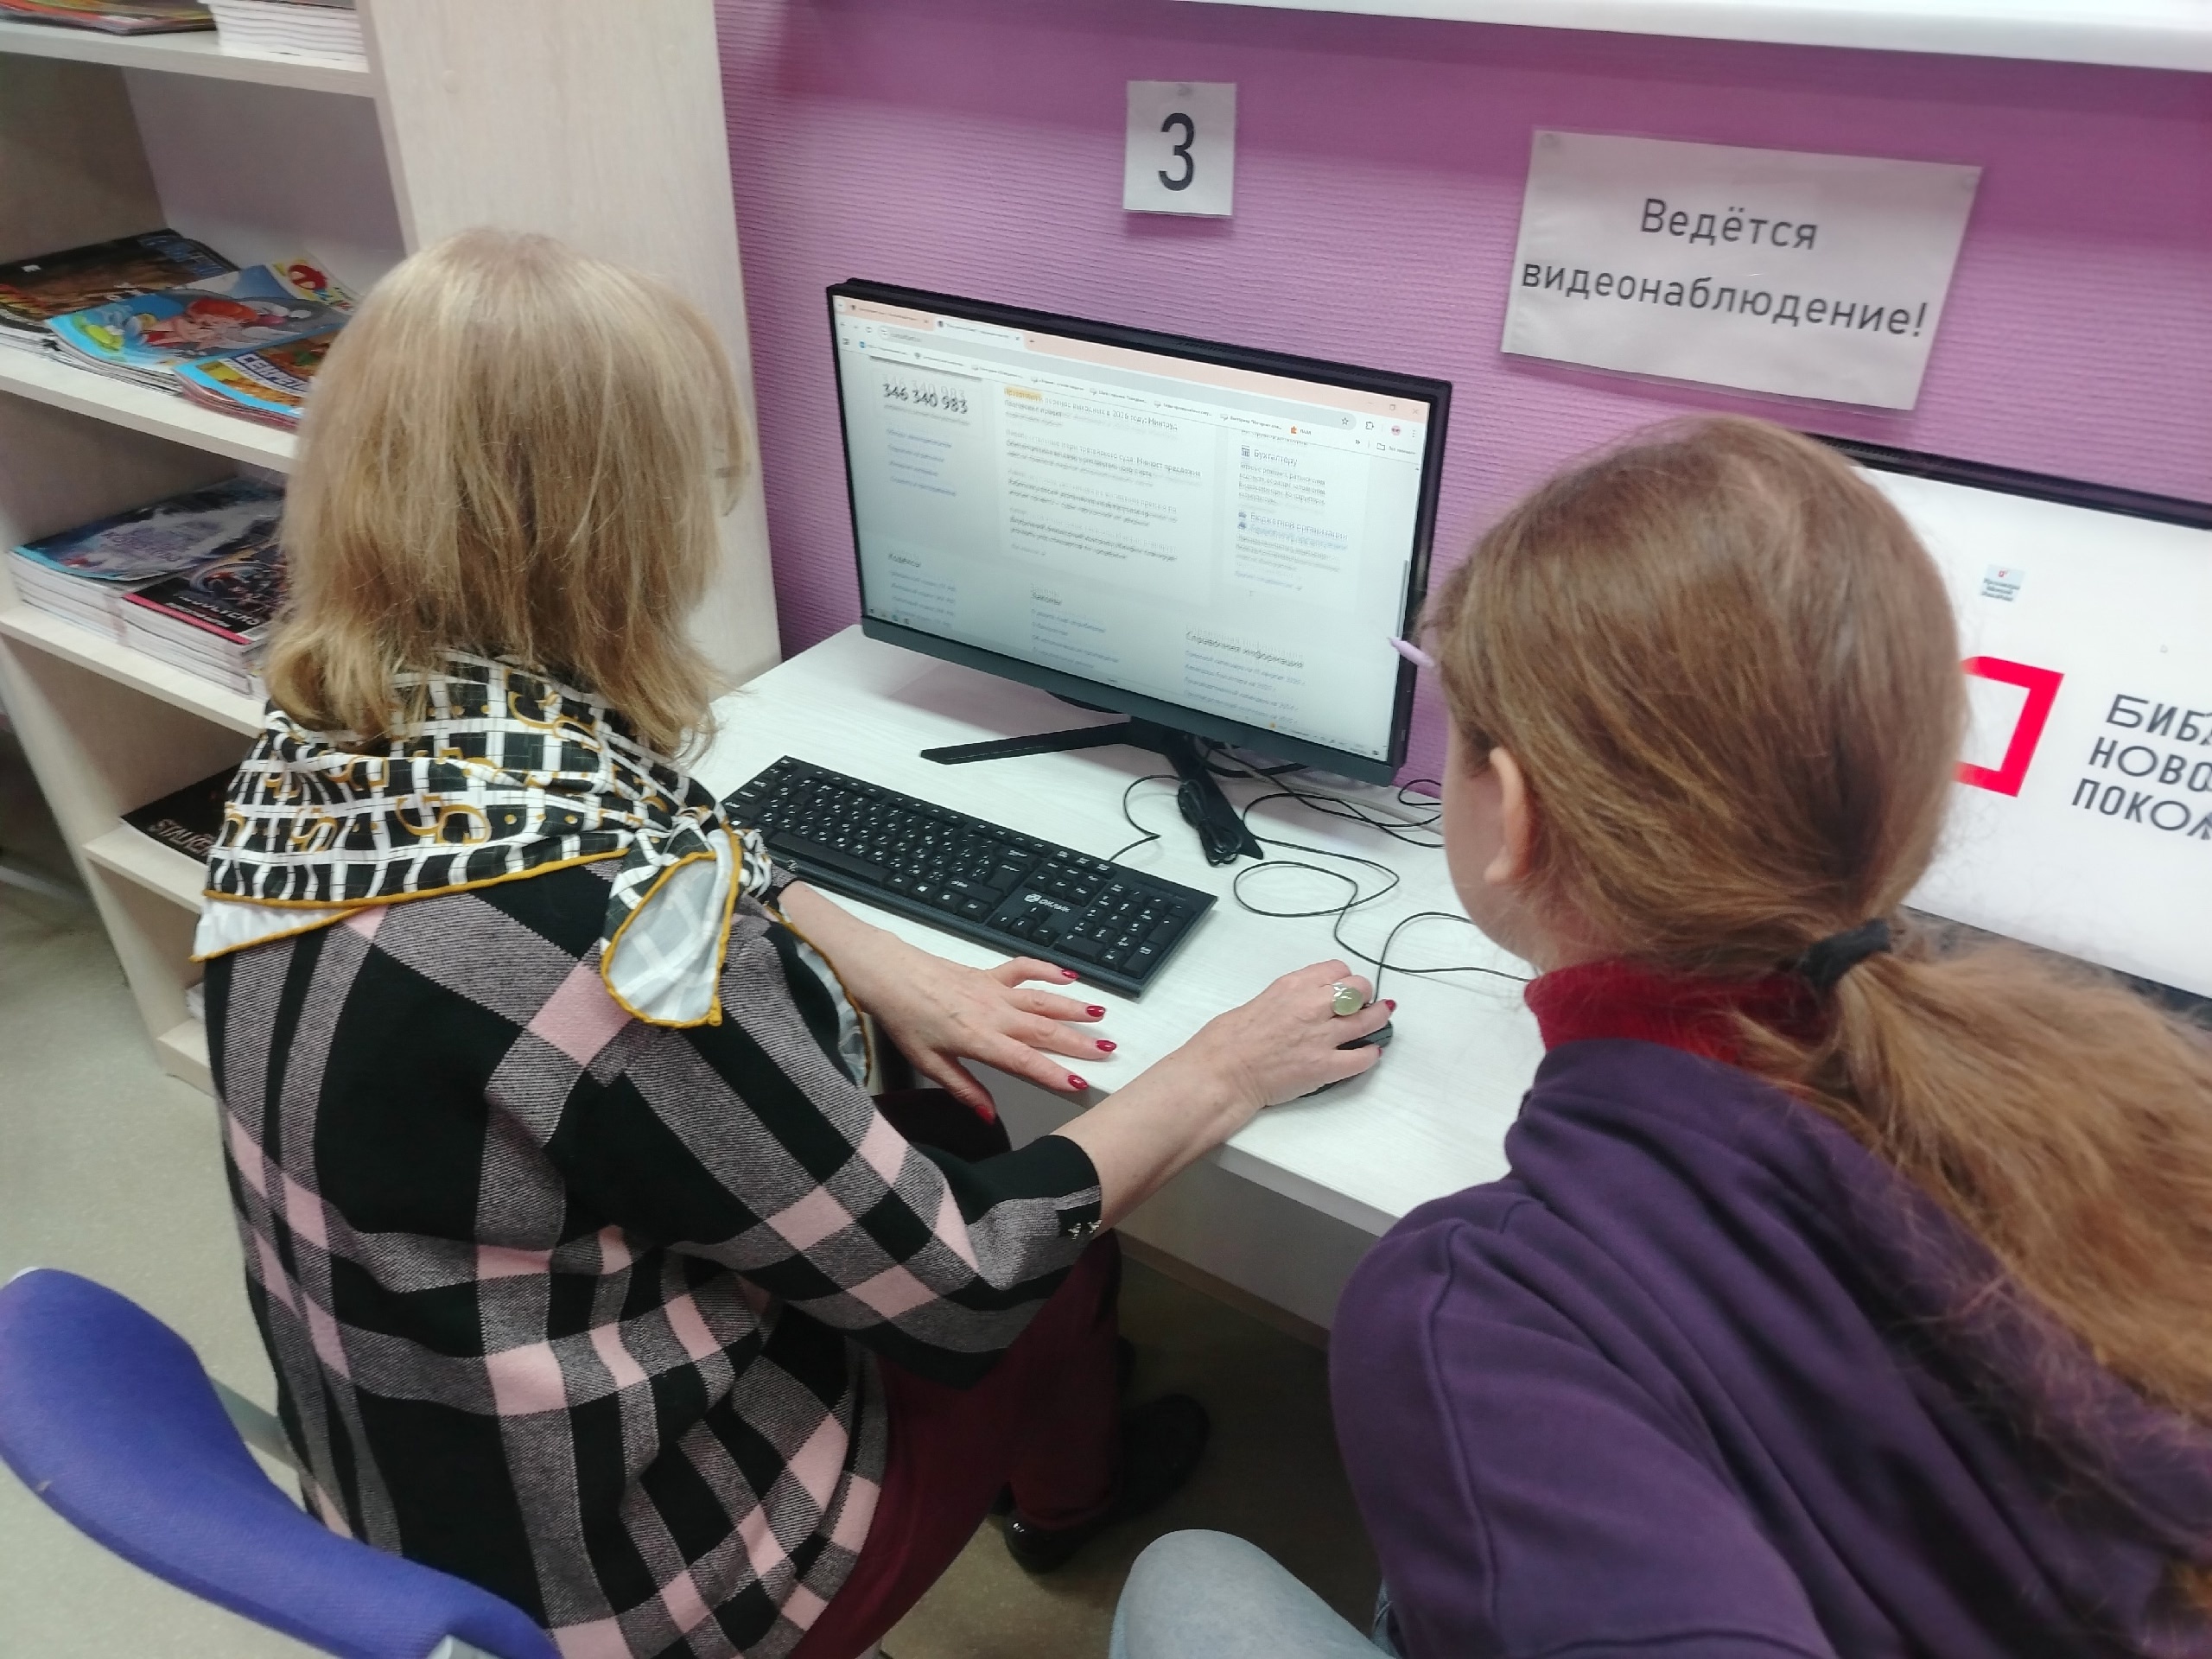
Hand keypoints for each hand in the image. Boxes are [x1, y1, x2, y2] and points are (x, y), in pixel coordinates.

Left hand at [849, 939, 1111, 1117]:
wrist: (888, 974)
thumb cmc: (904, 1018)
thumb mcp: (929, 1063)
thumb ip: (964, 1088)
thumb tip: (989, 1115)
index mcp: (979, 1040)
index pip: (1025, 1062)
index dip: (1054, 1074)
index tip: (1080, 1083)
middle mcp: (993, 1014)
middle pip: (1044, 1030)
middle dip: (1079, 1043)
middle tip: (1107, 1052)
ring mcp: (993, 990)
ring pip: (1042, 1000)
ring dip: (1073, 1009)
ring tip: (1100, 1017)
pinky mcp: (988, 973)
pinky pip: (1024, 969)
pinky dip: (1048, 970)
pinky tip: (1069, 976)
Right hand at [1171, 959, 1391, 1114]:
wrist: (1222, 1073)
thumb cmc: (1228, 1041)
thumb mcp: (1261, 1000)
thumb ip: (1290, 997)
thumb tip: (1306, 1003)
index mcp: (1293, 986)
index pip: (1337, 969)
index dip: (1344, 979)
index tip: (1343, 987)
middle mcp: (1311, 1006)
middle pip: (1359, 989)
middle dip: (1363, 995)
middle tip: (1361, 1004)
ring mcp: (1321, 1037)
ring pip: (1370, 1019)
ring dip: (1378, 1018)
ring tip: (1380, 1018)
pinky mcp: (1325, 1067)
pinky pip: (1363, 1058)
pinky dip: (1370, 1055)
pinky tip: (1368, 1053)